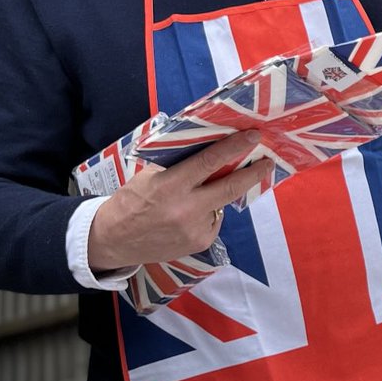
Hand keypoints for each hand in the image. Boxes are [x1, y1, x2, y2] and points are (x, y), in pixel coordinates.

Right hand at [88, 132, 273, 270]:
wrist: (113, 241)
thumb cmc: (131, 202)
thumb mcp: (149, 177)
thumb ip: (179, 166)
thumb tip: (209, 150)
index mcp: (170, 186)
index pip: (208, 163)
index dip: (234, 148)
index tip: (253, 137)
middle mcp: (186, 209)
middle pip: (230, 188)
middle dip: (253, 173)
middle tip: (267, 161)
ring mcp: (195, 229)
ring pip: (221, 204)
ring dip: (218, 195)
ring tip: (196, 196)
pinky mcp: (200, 243)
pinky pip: (214, 220)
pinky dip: (208, 213)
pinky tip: (188, 216)